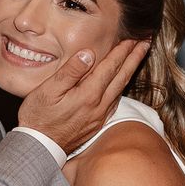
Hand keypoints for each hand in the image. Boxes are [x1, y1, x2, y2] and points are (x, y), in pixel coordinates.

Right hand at [15, 38, 150, 152]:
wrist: (39, 147)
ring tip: (137, 57)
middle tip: (145, 42)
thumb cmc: (39, 117)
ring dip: (130, 71)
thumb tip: (89, 53)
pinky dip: (121, 87)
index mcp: (88, 94)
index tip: (132, 38)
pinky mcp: (96, 124)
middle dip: (134, 58)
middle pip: (121, 77)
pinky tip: (120, 83)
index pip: (110, 67)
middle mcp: (99, 106)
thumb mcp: (49, 90)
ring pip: (120, 89)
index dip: (122, 51)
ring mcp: (99, 116)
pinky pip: (114, 102)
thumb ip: (71, 71)